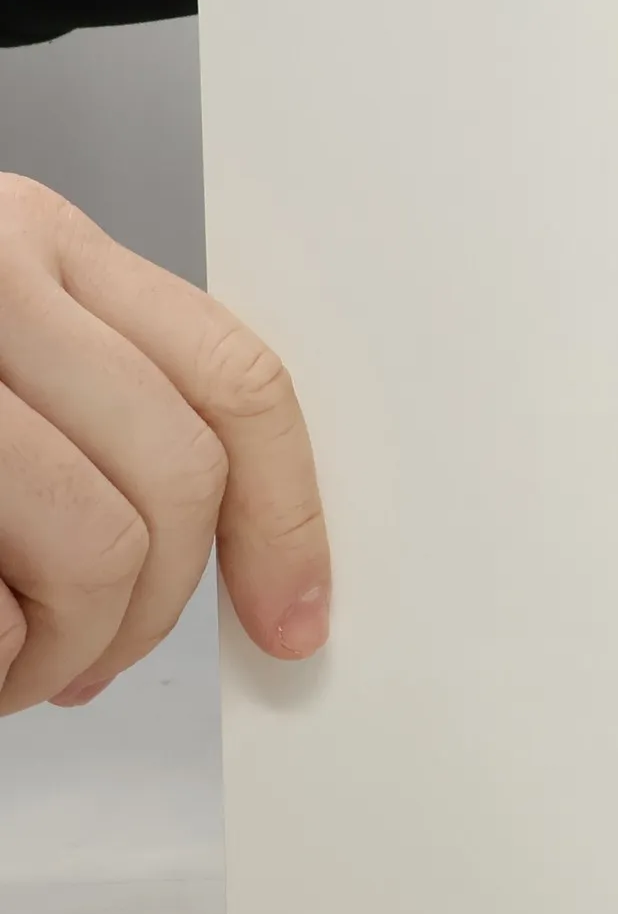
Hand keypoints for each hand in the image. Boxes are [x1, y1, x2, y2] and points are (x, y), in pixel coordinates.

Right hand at [0, 176, 327, 712]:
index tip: (293, 618)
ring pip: (95, 546)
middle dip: (158, 609)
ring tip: (15, 671)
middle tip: (91, 662)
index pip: (236, 381)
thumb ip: (93, 401)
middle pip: (177, 481)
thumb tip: (236, 546)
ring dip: (71, 649)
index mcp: (35, 242)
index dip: (288, 518)